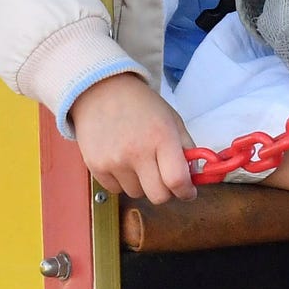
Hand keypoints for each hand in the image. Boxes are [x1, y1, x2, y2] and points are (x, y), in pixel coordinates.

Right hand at [70, 72, 197, 203]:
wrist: (102, 91)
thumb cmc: (141, 105)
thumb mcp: (172, 119)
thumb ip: (186, 147)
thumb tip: (193, 175)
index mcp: (161, 137)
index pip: (177, 180)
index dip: (186, 191)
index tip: (188, 191)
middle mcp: (137, 152)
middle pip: (158, 196)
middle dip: (166, 191)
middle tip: (164, 177)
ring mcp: (114, 161)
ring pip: (137, 194)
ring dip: (142, 184)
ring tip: (138, 161)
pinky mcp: (95, 167)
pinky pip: (116, 190)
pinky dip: (122, 182)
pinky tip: (121, 160)